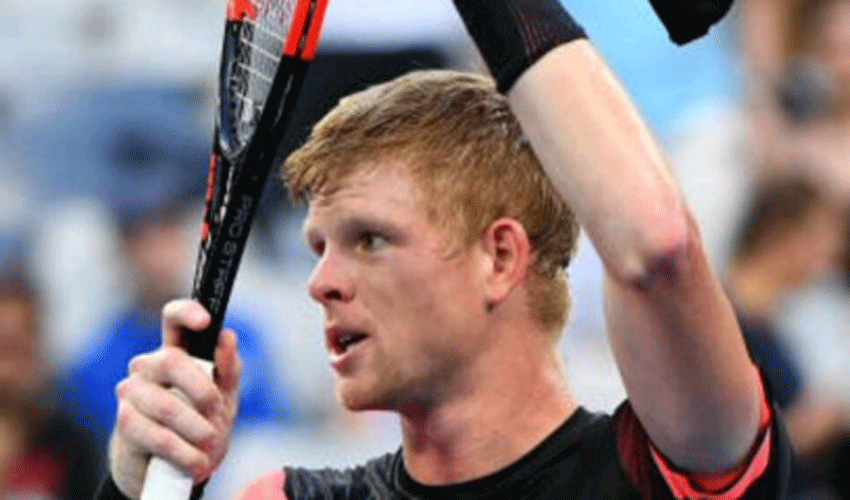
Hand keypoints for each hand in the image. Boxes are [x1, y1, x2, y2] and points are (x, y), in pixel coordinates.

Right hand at [108, 299, 241, 498]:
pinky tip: (195, 462)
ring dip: (197, 429)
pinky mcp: (125, 423)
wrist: (175, 468)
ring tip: (210, 444)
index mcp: (177, 352)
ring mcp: (133, 392)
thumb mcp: (225, 398)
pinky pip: (156, 435)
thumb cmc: (202, 424)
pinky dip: (183, 452)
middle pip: (171, 361)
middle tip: (217, 413)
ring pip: (166, 404)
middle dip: (202, 391)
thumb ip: (228, 369)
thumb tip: (227, 336)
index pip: (172, 319)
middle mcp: (149, 365)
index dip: (186, 312)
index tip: (205, 321)